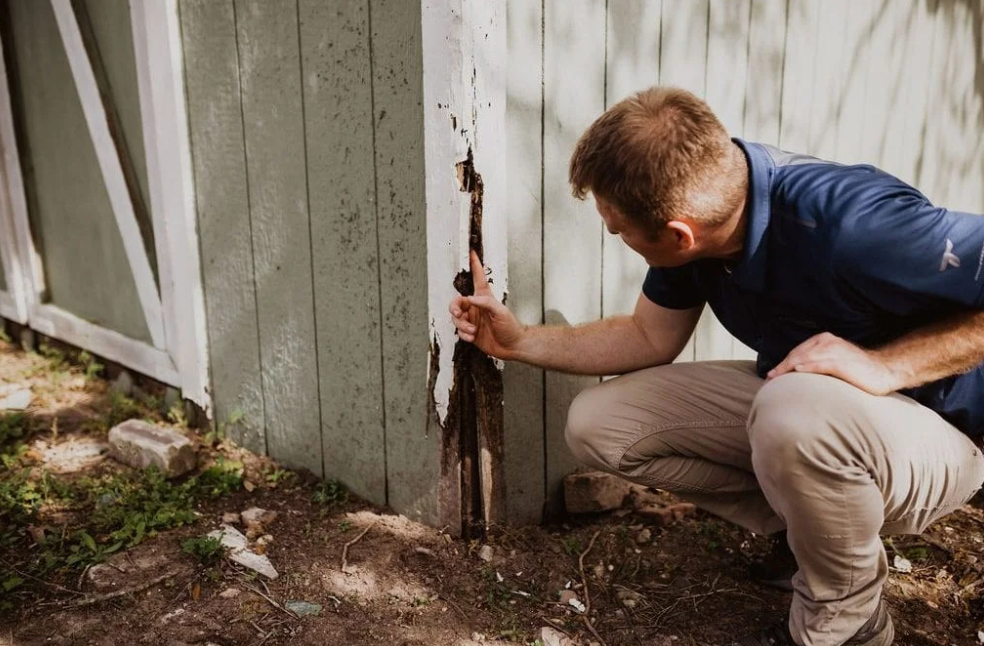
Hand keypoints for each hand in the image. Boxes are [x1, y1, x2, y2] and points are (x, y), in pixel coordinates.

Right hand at [448, 251, 525, 358]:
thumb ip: (486, 303)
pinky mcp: (470, 332)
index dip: (474, 265)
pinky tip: (473, 337)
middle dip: (454, 307)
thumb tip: (470, 298)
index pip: (477, 278)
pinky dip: (464, 335)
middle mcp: (476, 308)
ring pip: (456, 318)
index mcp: (485, 298)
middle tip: (458, 313)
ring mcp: (472, 320)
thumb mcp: (501, 312)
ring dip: (462, 325)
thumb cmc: (511, 327)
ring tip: (473, 331)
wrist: (513, 347)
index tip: (471, 252)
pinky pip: (460, 331)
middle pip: (457, 302)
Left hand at [767, 332, 901, 394]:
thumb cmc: (858, 369)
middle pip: (797, 355)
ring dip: (788, 369)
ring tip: (776, 379)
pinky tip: (797, 371)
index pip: (797, 352)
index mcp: (824, 340)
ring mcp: (835, 351)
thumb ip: (817, 363)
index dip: (783, 364)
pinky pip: (820, 364)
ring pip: (805, 358)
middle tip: (769, 380)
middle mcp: (827, 342)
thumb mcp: (834, 361)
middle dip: (782, 367)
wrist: (884, 371)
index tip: (771, 376)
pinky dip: (807, 367)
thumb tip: (797, 374)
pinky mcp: (841, 362)